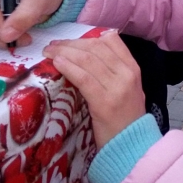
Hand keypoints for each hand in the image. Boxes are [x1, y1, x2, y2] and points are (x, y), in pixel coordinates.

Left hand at [44, 32, 145, 148]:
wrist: (132, 145)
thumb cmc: (125, 118)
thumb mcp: (127, 88)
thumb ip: (114, 71)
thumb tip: (87, 54)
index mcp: (133, 68)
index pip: (111, 41)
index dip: (87, 38)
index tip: (70, 41)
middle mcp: (127, 74)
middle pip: (96, 48)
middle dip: (71, 44)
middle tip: (53, 46)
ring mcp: (117, 87)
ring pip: (87, 60)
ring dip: (64, 53)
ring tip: (49, 52)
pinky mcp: (104, 102)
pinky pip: (83, 78)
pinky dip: (69, 68)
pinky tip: (57, 64)